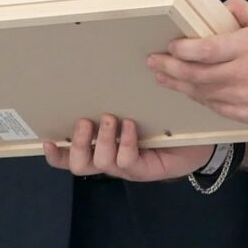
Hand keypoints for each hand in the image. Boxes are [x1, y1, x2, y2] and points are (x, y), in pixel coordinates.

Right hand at [43, 115, 221, 181]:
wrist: (199, 140)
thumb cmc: (163, 124)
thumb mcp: (135, 112)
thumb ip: (116, 104)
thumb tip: (98, 76)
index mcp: (103, 149)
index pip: (71, 158)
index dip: (57, 154)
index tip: (48, 140)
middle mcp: (111, 161)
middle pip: (79, 166)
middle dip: (79, 143)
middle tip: (86, 121)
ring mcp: (128, 168)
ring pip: (101, 163)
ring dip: (103, 138)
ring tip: (112, 118)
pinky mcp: (145, 171)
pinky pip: (126, 161)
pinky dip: (125, 142)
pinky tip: (131, 126)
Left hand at [150, 0, 247, 124]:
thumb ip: (240, 11)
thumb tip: (216, 8)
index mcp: (246, 48)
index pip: (205, 50)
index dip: (182, 50)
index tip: (169, 45)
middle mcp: (241, 75)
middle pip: (195, 74)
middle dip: (169, 67)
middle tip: (153, 61)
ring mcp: (242, 98)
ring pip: (200, 92)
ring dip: (177, 84)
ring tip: (161, 76)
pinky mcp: (244, 114)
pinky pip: (213, 106)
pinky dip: (197, 97)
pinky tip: (186, 90)